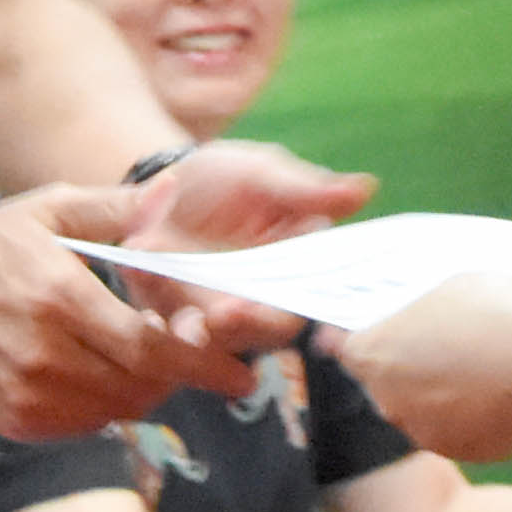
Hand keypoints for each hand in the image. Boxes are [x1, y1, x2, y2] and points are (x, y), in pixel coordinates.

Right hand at [0, 200, 257, 436]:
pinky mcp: (13, 422)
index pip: (153, 352)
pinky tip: (99, 370)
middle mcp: (45, 357)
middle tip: (195, 353)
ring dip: (143, 389)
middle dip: (179, 376)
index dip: (206, 368)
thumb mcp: (51, 209)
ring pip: (117, 411)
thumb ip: (118, 208)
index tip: (246, 378)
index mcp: (62, 300)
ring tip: (145, 355)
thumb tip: (174, 190)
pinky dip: (104, 404)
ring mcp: (26, 396)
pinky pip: (83, 425)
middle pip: (143, 388)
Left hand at [112, 139, 371, 354]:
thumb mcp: (263, 173)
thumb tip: (367, 187)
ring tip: (180, 314)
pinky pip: (162, 320)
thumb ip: (305, 190)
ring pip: (212, 338)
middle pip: (261, 331)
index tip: (260, 303)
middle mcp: (259, 302)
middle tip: (222, 316)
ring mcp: (212, 314)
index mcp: (295, 271)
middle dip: (242, 328)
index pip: (304, 300)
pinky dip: (152, 298)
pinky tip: (144, 262)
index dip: (285, 308)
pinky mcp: (170, 315)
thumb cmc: (228, 177)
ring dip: (195, 328)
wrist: (163, 181)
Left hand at [338, 271, 511, 461]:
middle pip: (386, 381)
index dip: (352, 339)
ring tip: (481, 366)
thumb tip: (439, 318)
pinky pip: (458, 430)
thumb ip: (432, 309)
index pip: (345, 347)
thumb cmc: (498, 316)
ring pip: (423, 409)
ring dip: (441, 393)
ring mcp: (423, 431)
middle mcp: (388, 398)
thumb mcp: (458, 288)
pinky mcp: (459, 452)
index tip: (363, 334)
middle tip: (440, 344)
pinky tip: (501, 392)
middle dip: (407, 366)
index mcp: (375, 352)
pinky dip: (472, 416)